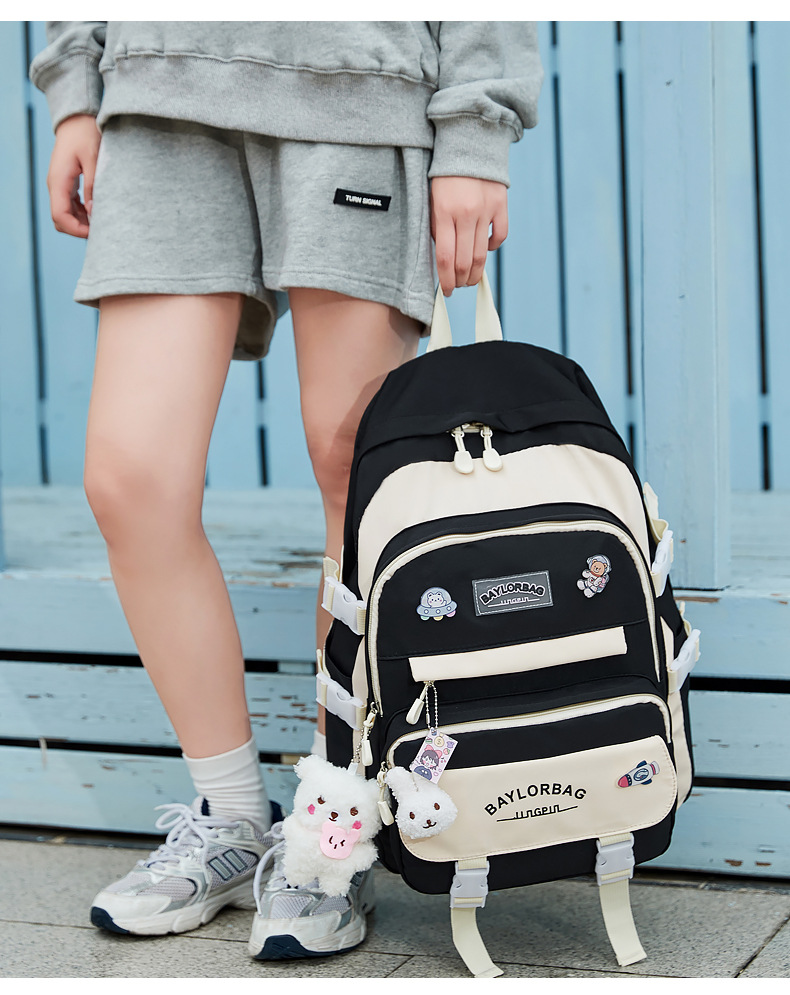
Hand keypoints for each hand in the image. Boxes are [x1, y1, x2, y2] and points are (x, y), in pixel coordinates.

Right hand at [48, 114, 101, 238]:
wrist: (77, 119)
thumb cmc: (86, 135)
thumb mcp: (93, 159)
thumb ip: (93, 185)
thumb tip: (94, 212)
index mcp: (59, 181)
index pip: (60, 216)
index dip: (76, 230)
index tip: (95, 233)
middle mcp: (56, 186)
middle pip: (60, 220)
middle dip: (78, 229)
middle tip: (102, 230)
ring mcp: (60, 186)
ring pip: (65, 215)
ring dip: (81, 222)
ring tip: (103, 222)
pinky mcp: (66, 184)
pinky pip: (70, 206)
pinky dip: (82, 214)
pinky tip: (98, 213)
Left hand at [429, 176, 507, 296]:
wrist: (468, 142)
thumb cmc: (444, 176)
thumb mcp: (432, 201)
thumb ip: (438, 229)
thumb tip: (444, 259)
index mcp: (444, 212)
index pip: (446, 258)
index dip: (446, 280)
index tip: (446, 291)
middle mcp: (466, 213)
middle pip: (465, 261)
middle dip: (460, 280)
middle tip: (458, 286)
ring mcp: (486, 209)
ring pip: (482, 254)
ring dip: (475, 272)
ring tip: (470, 278)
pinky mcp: (501, 204)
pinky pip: (500, 236)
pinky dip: (492, 249)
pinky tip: (484, 251)